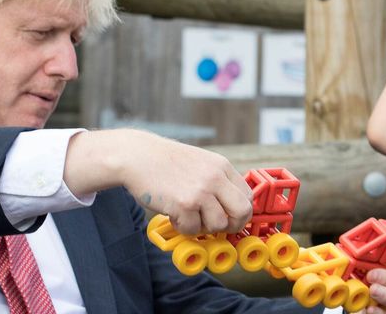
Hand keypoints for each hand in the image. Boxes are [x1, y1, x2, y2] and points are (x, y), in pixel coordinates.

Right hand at [64, 129, 252, 234]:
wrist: (137, 156)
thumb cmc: (166, 162)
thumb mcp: (201, 162)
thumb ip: (218, 180)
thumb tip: (233, 207)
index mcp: (221, 166)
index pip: (247, 196)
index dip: (240, 212)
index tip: (228, 218)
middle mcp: (215, 178)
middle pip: (242, 212)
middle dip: (232, 225)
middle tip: (216, 226)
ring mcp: (200, 191)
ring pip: (218, 225)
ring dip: (202, 227)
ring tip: (188, 215)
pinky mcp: (184, 204)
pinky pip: (193, 229)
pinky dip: (183, 227)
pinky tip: (173, 214)